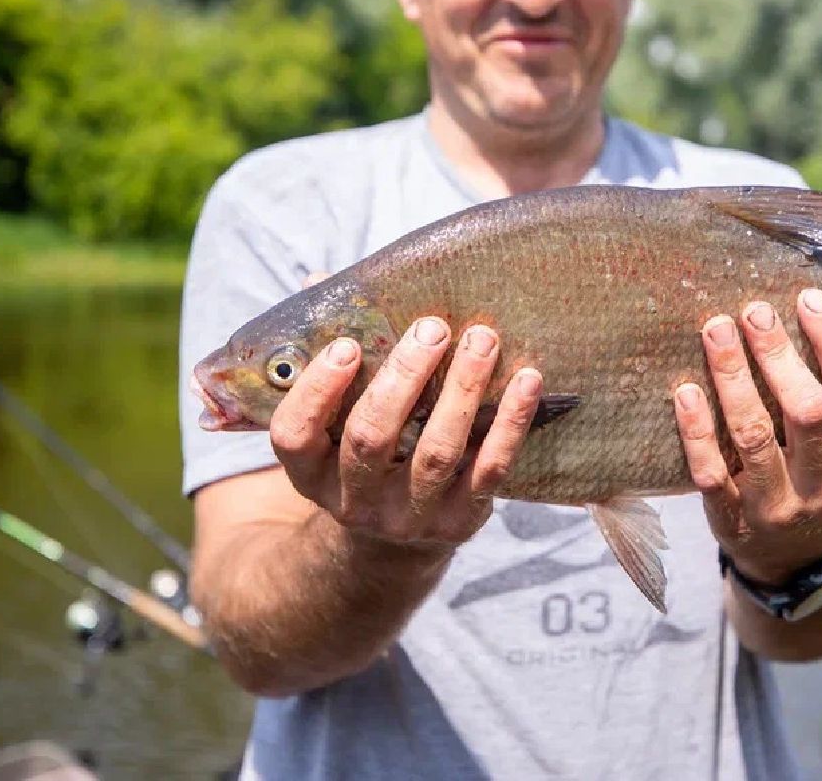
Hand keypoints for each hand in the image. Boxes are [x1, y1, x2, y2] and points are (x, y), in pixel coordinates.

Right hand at [268, 312, 543, 557]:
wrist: (398, 538)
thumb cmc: (365, 447)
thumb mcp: (335, 418)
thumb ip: (327, 355)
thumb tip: (319, 283)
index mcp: (310, 472)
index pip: (295, 435)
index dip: (317, 391)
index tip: (347, 346)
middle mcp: (354, 500)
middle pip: (370, 438)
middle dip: (402, 378)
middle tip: (432, 327)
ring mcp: (408, 516)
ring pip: (435, 452)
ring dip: (461, 390)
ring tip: (483, 339)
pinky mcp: (459, 521)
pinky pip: (488, 471)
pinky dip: (510, 424)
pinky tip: (526, 380)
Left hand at [674, 288, 821, 585]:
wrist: (793, 565)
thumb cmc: (816, 481)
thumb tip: (804, 311)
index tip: (809, 298)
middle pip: (807, 412)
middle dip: (779, 356)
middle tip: (754, 312)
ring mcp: (778, 508)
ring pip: (754, 437)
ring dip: (733, 378)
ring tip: (716, 331)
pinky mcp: (733, 523)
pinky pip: (711, 473)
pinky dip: (696, 431)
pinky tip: (685, 392)